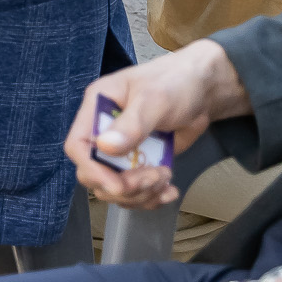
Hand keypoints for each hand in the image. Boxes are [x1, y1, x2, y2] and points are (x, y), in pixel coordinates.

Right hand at [63, 40, 250, 210]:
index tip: (119, 185)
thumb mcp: (154, 100)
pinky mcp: (140, 163)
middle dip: (123, 186)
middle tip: (154, 177)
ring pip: (115, 189)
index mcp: (97, 108)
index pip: (78, 146)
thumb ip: (131, 125)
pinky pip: (136, 193)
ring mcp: (122, 150)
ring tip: (166, 178)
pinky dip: (151, 198)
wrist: (203, 90)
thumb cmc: (175, 83)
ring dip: (141, 194)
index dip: (92, 169)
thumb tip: (104, 147)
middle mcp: (104, 131)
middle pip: (94, 174)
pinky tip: (170, 191)